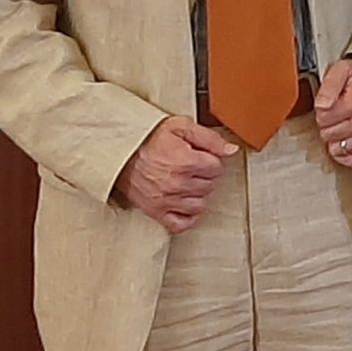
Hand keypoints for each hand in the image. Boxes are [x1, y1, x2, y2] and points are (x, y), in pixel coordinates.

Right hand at [117, 116, 239, 233]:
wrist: (119, 151)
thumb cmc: (148, 138)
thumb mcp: (180, 126)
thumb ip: (209, 139)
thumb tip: (231, 151)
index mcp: (186, 161)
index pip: (217, 168)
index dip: (211, 160)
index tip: (201, 156)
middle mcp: (177, 183)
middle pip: (210, 186)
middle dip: (205, 175)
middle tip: (192, 167)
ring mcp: (166, 200)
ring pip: (200, 205)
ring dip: (197, 194)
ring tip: (187, 182)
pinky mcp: (156, 212)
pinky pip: (181, 224)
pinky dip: (187, 216)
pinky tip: (185, 203)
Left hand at [315, 56, 351, 167]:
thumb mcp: (341, 69)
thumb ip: (328, 87)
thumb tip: (321, 106)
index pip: (323, 118)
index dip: (320, 110)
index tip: (327, 104)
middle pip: (328, 134)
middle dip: (326, 124)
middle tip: (333, 112)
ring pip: (338, 148)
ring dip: (334, 138)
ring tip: (339, 124)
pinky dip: (344, 153)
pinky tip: (343, 141)